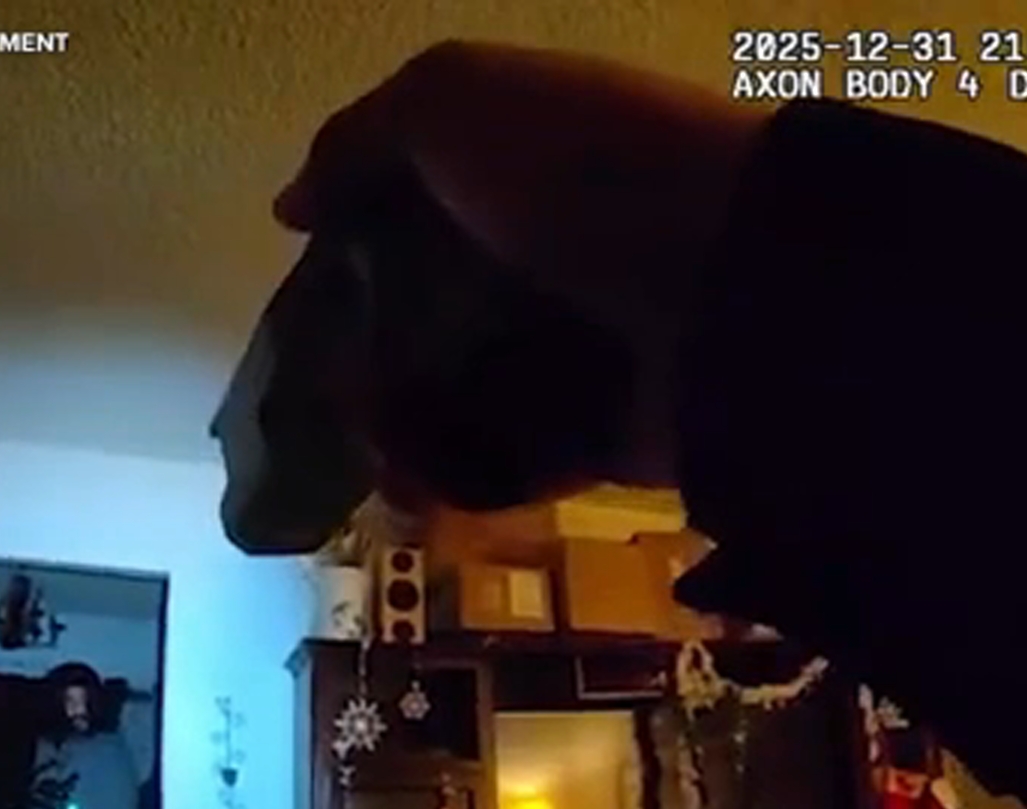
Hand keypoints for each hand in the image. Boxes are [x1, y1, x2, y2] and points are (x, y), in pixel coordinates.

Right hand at [276, 43, 764, 507]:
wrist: (734, 276)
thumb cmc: (583, 166)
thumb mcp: (455, 101)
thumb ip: (361, 141)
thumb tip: (292, 206)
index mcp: (519, 173)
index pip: (414, 222)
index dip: (352, 263)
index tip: (308, 305)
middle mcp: (550, 262)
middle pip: (431, 325)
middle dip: (367, 366)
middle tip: (330, 399)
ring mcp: (581, 356)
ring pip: (463, 405)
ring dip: (400, 435)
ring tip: (369, 455)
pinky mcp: (605, 439)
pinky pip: (513, 467)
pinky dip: (457, 482)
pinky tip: (410, 489)